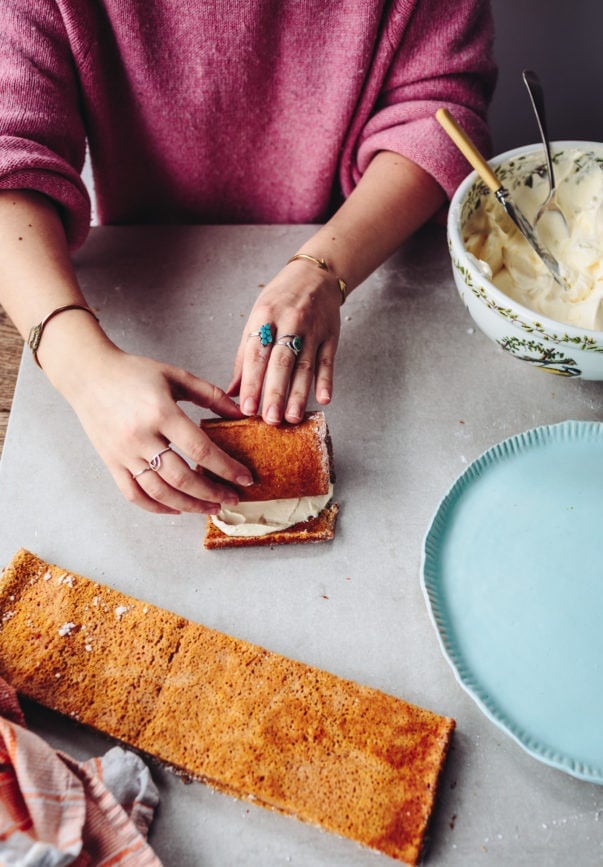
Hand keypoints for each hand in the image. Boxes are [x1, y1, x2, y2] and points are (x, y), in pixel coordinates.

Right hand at [55, 344, 252, 514]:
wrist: (89, 374)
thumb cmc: (134, 372)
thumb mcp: (176, 376)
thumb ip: (210, 394)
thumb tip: (241, 412)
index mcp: (161, 412)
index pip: (200, 449)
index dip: (226, 468)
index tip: (245, 478)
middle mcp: (141, 437)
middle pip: (182, 477)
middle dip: (212, 492)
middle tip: (232, 499)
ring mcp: (124, 453)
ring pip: (160, 491)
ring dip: (189, 505)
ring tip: (210, 507)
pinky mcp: (111, 462)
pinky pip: (134, 494)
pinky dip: (156, 506)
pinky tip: (177, 508)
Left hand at [227, 259, 341, 424]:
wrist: (315, 275)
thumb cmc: (280, 300)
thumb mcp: (257, 318)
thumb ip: (244, 356)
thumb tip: (232, 391)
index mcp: (264, 317)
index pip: (256, 355)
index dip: (251, 383)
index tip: (246, 408)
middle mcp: (289, 322)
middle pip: (281, 362)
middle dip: (275, 392)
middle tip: (270, 419)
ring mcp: (313, 329)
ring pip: (305, 366)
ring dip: (299, 394)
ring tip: (292, 417)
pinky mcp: (331, 336)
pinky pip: (327, 361)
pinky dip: (326, 381)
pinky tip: (324, 399)